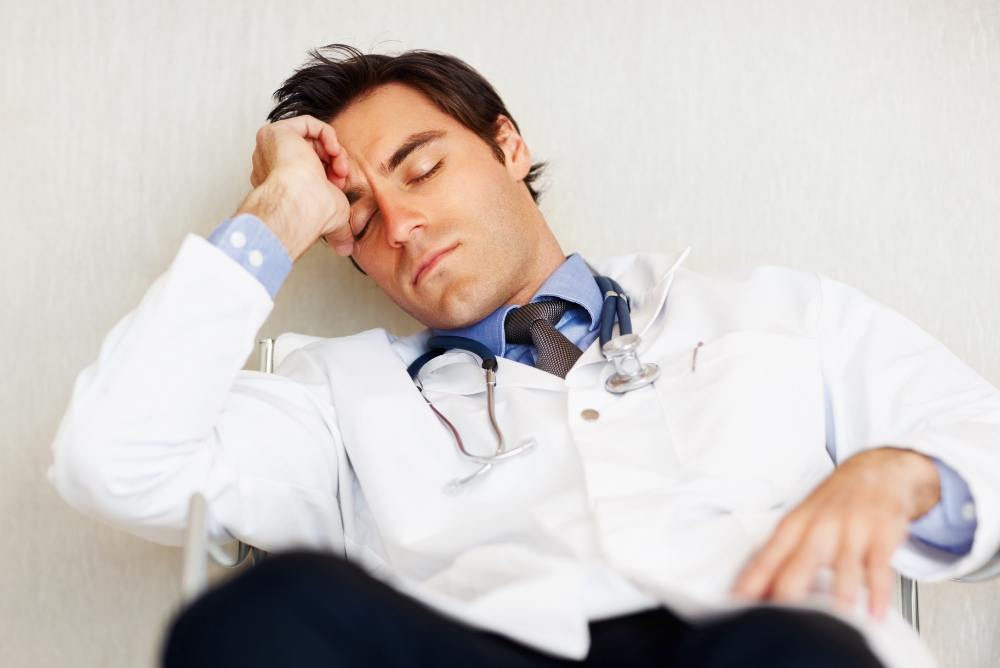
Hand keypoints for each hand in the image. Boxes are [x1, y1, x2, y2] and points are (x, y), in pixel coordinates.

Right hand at [236, 116, 352, 260]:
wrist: (299, 204)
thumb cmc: (312, 213)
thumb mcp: (333, 218)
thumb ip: (339, 230)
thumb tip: (346, 249)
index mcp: (283, 185)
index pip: (311, 170)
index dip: (331, 174)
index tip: (340, 185)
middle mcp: (273, 166)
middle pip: (312, 153)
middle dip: (333, 163)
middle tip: (342, 175)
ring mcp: (271, 149)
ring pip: (310, 139)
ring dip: (333, 151)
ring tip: (340, 166)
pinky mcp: (275, 133)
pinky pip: (307, 123)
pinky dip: (327, 134)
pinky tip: (334, 150)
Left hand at [733, 447, 939, 617]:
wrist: (875, 472)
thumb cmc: (833, 503)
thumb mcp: (801, 523)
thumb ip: (783, 557)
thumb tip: (759, 591)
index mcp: (792, 528)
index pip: (764, 562)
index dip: (749, 587)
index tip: (738, 608)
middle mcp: (817, 529)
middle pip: (796, 570)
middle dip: (786, 600)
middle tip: (780, 628)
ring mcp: (849, 532)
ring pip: (839, 573)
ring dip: (836, 603)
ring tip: (831, 626)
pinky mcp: (879, 537)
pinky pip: (877, 570)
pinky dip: (877, 596)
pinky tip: (873, 615)